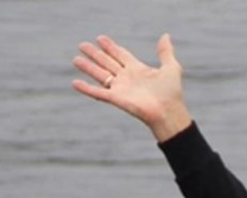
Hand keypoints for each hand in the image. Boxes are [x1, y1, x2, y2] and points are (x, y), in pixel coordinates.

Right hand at [72, 33, 191, 142]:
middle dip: (95, 54)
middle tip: (82, 45)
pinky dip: (86, 88)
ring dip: (88, 67)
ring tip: (76, 59)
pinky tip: (75, 83)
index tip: (100, 38)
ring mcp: (121, 88)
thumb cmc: (172, 93)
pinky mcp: (116, 99)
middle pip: (107, 63)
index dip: (111, 47)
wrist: (169, 112)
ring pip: (100, 74)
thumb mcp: (171, 68)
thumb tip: (165, 36)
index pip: (120, 55)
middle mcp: (127, 78)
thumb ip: (165, 52)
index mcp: (138, 69)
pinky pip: (98, 93)